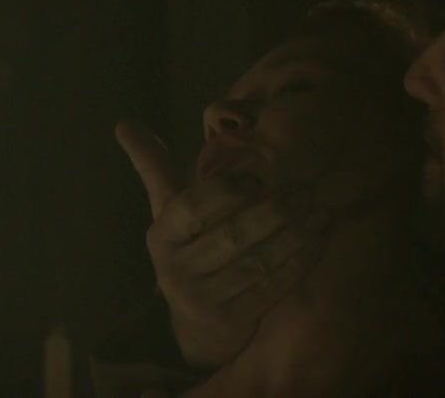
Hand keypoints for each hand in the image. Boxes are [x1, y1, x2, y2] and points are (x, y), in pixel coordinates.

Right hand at [116, 121, 328, 367]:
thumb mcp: (167, 208)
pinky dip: (297, 263)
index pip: (191, 208)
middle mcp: (176, 270)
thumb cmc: (188, 247)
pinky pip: (270, 289)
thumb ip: (152, 165)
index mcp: (161, 235)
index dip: (225, 192)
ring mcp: (202, 300)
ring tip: (319, 212)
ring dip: (293, 236)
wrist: (196, 322)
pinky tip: (317, 241)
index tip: (257, 177)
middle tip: (305, 192)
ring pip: (256, 263)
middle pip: (231, 236)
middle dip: (272, 212)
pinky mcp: (231, 322)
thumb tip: (124, 123)